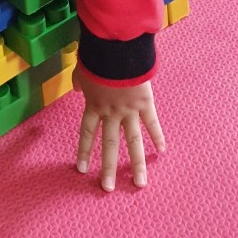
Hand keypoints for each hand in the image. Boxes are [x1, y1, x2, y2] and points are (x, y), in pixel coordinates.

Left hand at [73, 68, 164, 190]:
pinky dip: (158, 137)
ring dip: (136, 164)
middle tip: (107, 188)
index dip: (84, 151)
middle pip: (109, 145)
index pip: (87, 133)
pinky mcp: (145, 103)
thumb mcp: (82, 69)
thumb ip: (79, 82)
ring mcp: (129, 110)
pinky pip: (152, 123)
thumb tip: (76, 88)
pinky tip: (162, 152)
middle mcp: (111, 113)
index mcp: (94, 105)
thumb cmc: (97, 56)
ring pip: (133, 142)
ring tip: (139, 183)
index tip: (82, 170)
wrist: (116, 48)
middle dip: (108, 168)